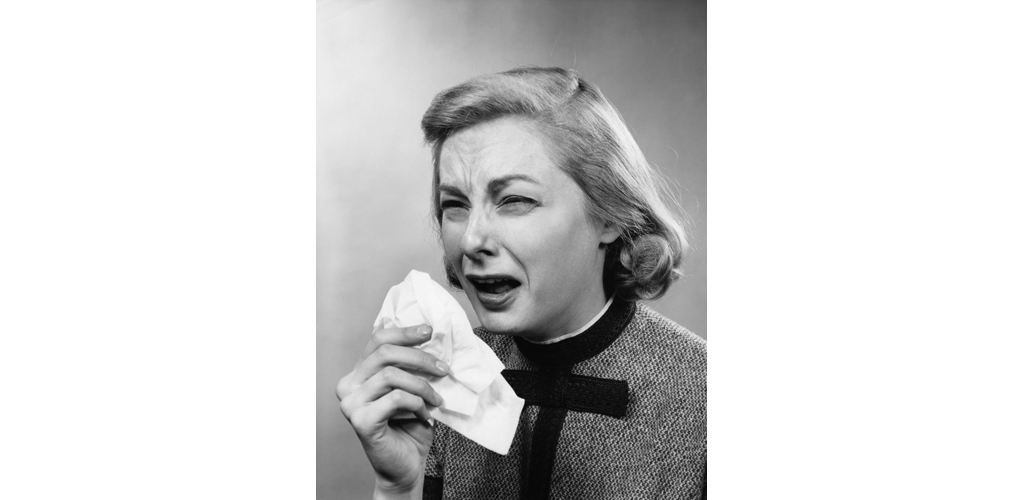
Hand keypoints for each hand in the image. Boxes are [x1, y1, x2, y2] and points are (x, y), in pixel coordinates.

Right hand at [337, 324, 449, 495]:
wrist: (406, 466)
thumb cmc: (409, 427)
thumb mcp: (411, 389)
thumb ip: (411, 366)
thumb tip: (430, 336)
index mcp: (358, 374)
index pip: (378, 340)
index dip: (405, 332)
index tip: (429, 331)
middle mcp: (348, 386)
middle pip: (384, 353)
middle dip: (419, 357)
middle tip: (443, 369)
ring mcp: (350, 404)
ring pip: (391, 375)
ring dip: (423, 386)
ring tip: (437, 399)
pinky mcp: (360, 421)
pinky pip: (396, 399)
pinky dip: (417, 404)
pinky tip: (425, 416)